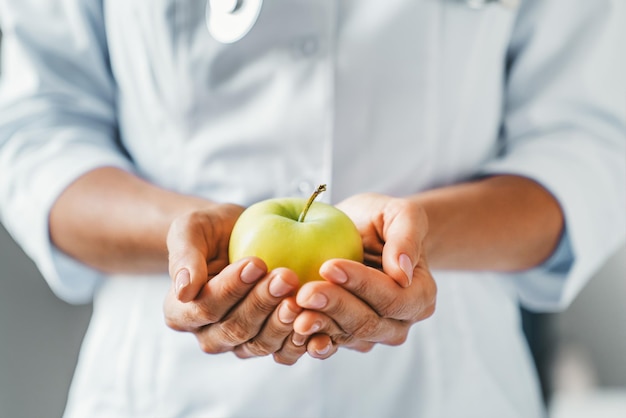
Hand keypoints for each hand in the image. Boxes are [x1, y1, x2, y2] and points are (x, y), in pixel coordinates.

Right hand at [163, 204, 307, 363]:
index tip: (256, 263)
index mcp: (180, 311)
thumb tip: (184, 290)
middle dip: (262, 302)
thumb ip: (184, 256)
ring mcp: (238, 343)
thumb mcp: (191, 228)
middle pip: (235, 329)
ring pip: (259, 343)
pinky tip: (314, 318)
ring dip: (282, 321)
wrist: (239, 235)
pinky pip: (282, 350)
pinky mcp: (266, 342)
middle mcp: (208, 333)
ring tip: (300, 295)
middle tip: (286, 276)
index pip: (205, 307)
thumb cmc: (211, 229)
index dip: (231, 289)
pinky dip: (299, 339)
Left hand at [293, 194, 436, 357]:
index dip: (361, 285)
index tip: (329, 266)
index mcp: (420, 296)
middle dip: (334, 307)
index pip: (392, 298)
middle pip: (367, 323)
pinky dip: (307, 338)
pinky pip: (327, 342)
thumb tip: (404, 272)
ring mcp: (371, 334)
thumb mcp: (400, 213)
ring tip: (292, 310)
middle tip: (304, 292)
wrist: (360, 233)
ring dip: (318, 326)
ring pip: (345, 336)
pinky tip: (289, 326)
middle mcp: (398, 322)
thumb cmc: (381, 220)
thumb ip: (407, 237)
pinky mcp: (343, 337)